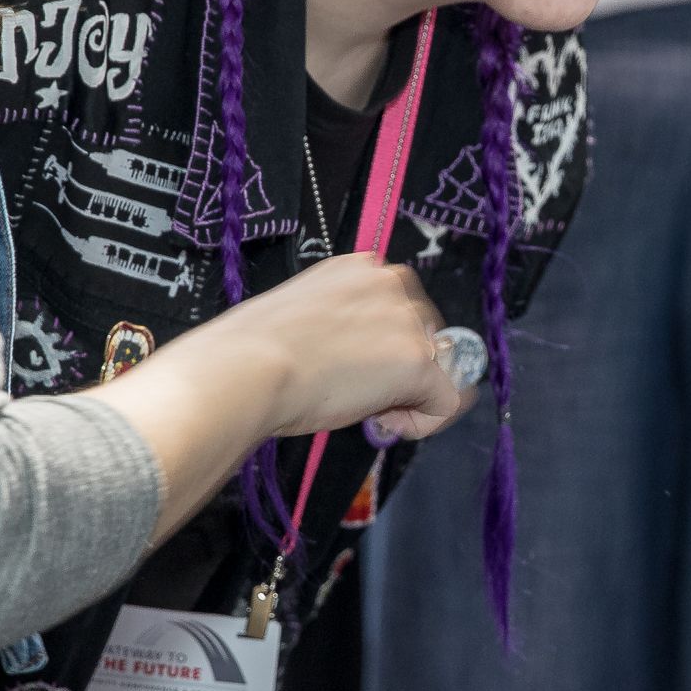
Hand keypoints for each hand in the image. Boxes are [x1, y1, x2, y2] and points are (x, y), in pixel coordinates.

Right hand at [224, 251, 471, 439]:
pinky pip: (444, 403)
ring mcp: (408, 321)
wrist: (246, 369)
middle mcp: (391, 283)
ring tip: (360, 404)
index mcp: (360, 268)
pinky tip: (382, 422)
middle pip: (424, 335)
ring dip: (406, 393)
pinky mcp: (417, 362)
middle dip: (397, 369)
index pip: (399, 308)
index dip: (381, 346)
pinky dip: (421, 422)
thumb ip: (342, 323)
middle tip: (353, 390)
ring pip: (437, 368)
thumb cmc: (253, 351)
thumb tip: (361, 356)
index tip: (351, 367)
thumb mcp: (304, 315)